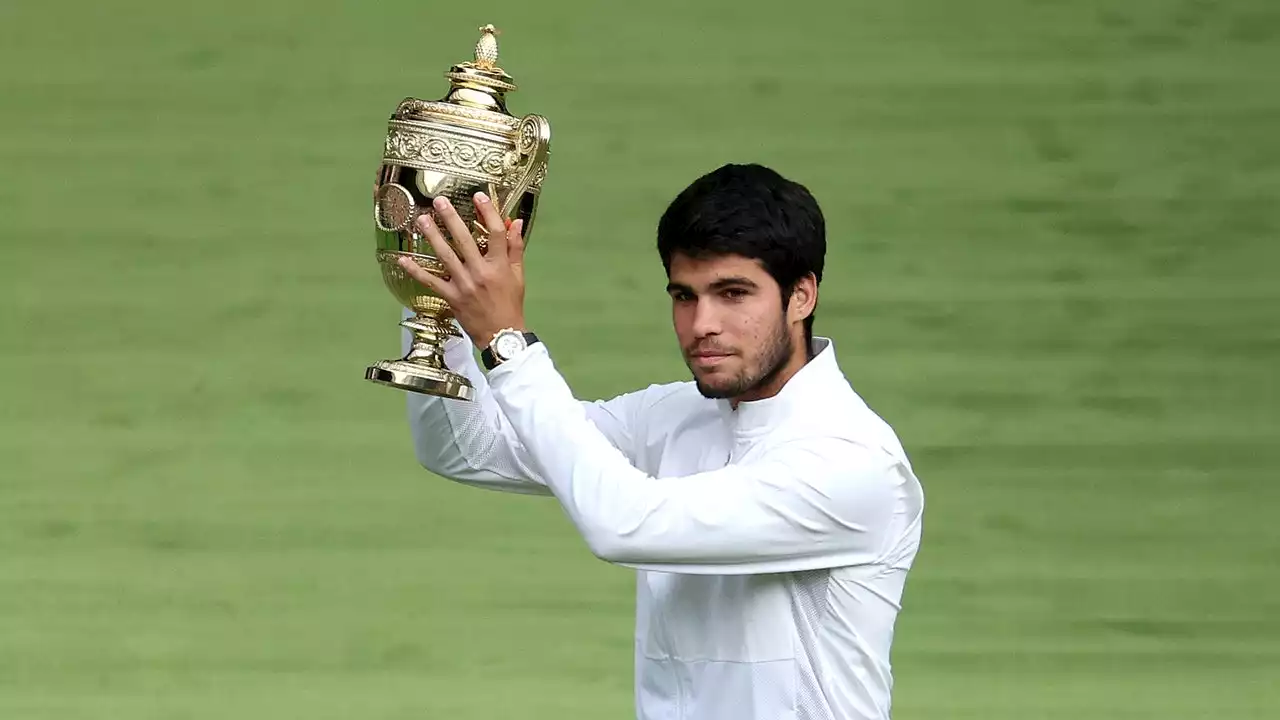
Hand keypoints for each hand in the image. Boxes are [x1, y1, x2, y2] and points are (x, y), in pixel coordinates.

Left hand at [397, 192, 526, 349]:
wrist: (501, 335)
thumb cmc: (511, 304)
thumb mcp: (518, 275)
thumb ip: (515, 247)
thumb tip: (516, 222)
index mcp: (499, 265)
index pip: (495, 233)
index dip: (487, 212)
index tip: (478, 195)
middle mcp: (481, 272)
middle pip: (465, 239)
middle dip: (452, 219)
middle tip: (439, 201)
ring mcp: (464, 285)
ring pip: (446, 256)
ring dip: (432, 237)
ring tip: (422, 221)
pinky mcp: (452, 298)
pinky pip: (431, 282)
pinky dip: (416, 271)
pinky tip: (403, 259)